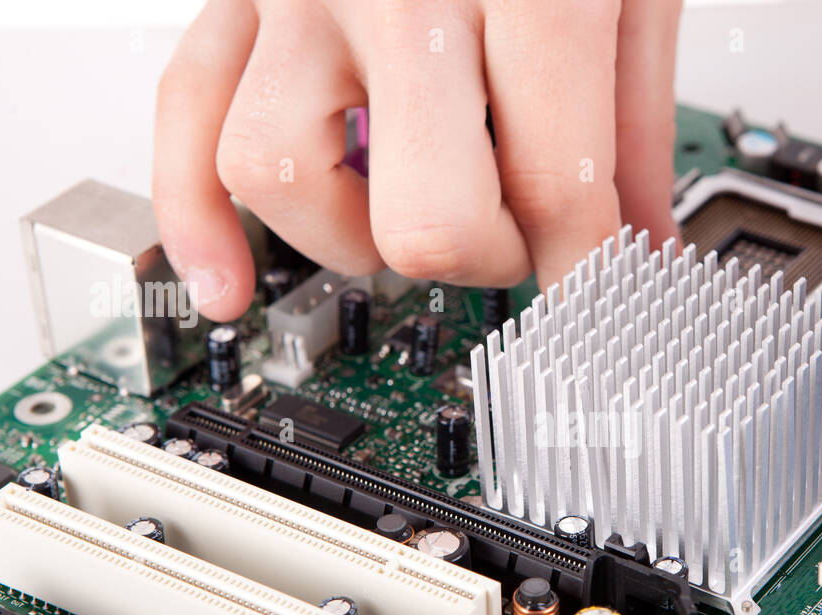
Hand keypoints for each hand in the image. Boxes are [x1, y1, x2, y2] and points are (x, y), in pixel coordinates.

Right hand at [153, 0, 681, 320]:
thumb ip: (633, 115)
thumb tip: (639, 239)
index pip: (557, 189)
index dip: (586, 271)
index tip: (596, 297)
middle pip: (427, 216)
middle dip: (483, 259)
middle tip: (512, 240)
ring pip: (281, 177)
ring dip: (354, 239)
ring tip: (402, 215)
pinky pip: (182, 110)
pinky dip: (190, 217)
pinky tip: (229, 282)